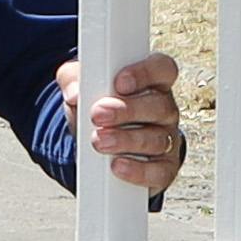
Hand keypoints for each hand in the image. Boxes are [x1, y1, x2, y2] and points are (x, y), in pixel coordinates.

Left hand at [72, 49, 188, 195]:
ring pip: (157, 139)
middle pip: (160, 106)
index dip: (145, 73)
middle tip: (98, 114)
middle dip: (127, 110)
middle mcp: (164, 110)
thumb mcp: (80, 86)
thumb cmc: (96, 109)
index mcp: (151, 83)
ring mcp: (168, 140)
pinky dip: (138, 170)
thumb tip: (73, 93)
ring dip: (126, 140)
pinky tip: (117, 166)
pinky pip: (159, 171)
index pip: (162, 69)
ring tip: (98, 141)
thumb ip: (73, 79)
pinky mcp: (163, 168)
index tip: (119, 82)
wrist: (97, 148)